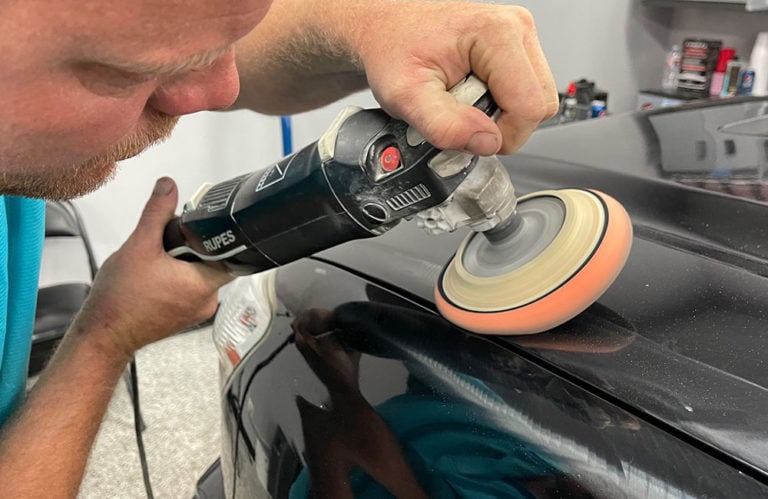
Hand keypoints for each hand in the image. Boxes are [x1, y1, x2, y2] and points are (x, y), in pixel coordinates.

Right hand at [74, 177, 233, 359]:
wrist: (102, 334)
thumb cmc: (119, 300)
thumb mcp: (139, 246)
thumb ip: (157, 213)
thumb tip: (168, 187)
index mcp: (204, 285)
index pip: (229, 253)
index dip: (214, 236)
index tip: (199, 227)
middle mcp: (206, 301)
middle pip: (211, 260)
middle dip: (189, 247)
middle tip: (166, 244)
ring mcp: (195, 311)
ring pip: (198, 273)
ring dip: (180, 262)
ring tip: (156, 262)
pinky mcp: (183, 316)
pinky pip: (187, 288)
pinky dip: (174, 277)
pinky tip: (153, 277)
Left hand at [356, 2, 557, 154]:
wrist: (387, 30)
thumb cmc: (394, 50)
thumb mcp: (406, 96)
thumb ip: (444, 125)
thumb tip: (486, 143)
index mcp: (496, 33)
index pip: (529, 107)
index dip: (502, 136)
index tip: (470, 136)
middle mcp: (516, 29)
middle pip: (541, 106)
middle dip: (503, 127)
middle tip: (462, 117)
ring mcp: (520, 37)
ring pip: (537, 102)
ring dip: (502, 116)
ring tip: (464, 104)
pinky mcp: (517, 50)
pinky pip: (526, 94)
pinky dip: (501, 106)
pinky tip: (473, 97)